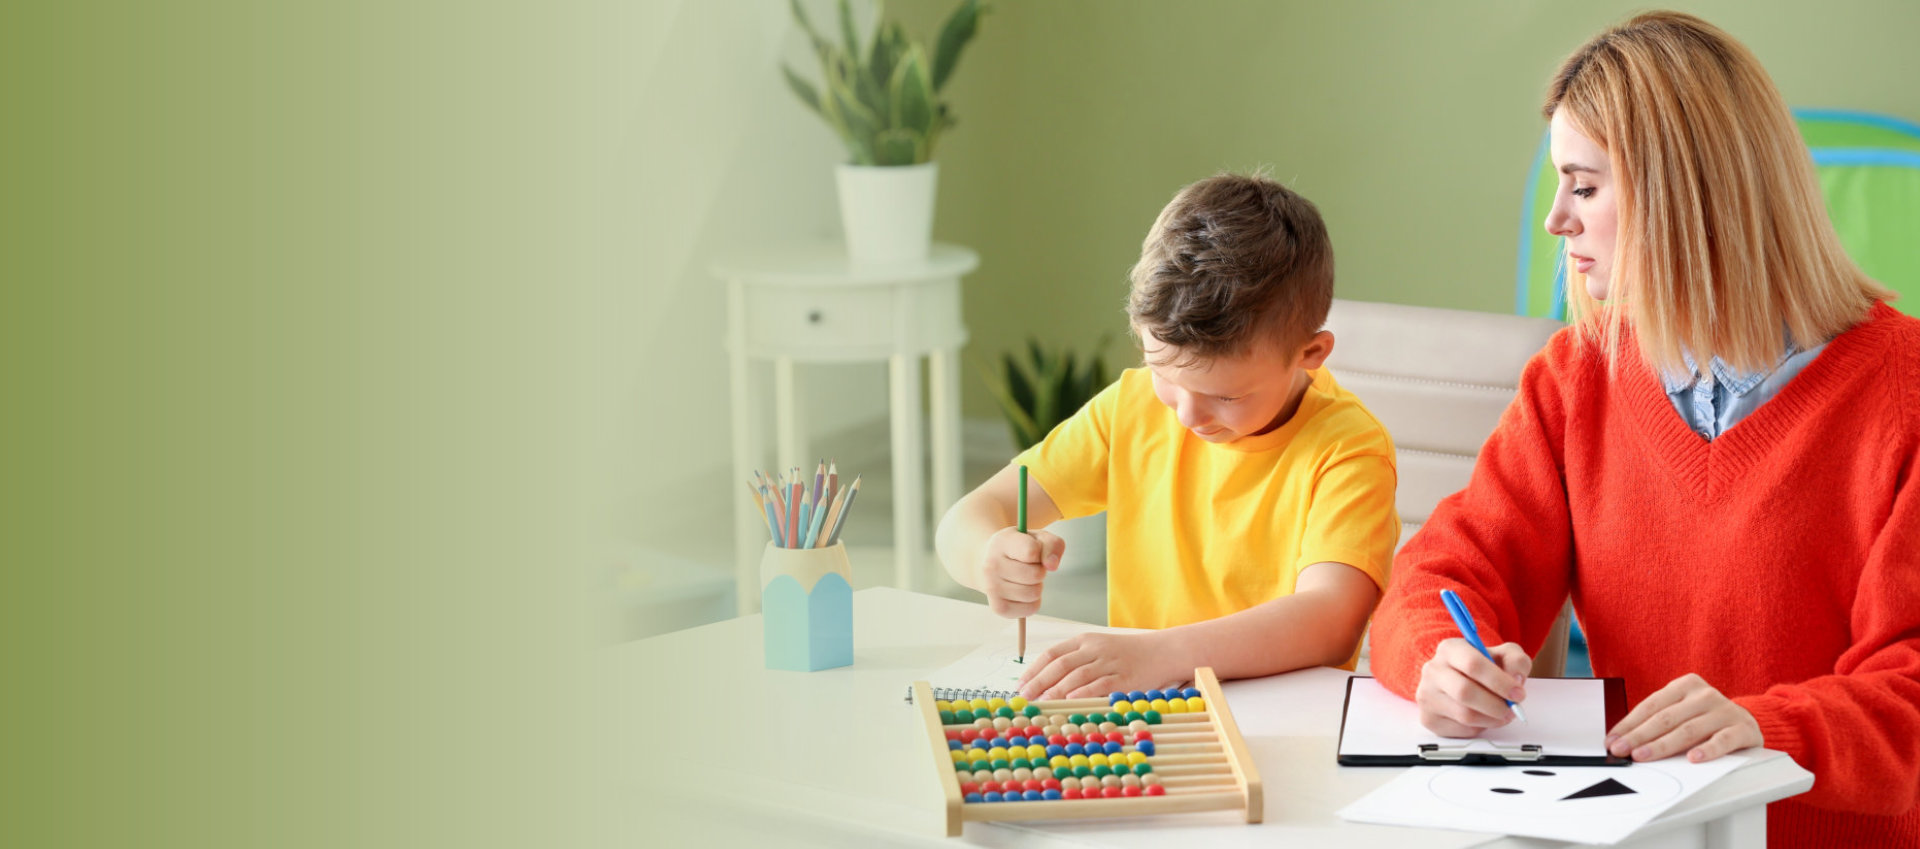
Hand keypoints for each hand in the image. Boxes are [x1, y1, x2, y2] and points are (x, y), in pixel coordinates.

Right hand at [975, 527, 1062, 618]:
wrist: (990, 561)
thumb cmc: (1019, 548)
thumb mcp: (1037, 538)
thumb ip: (1052, 545)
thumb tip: (1052, 565)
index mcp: (1002, 542)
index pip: (1031, 551)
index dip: (1041, 553)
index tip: (1035, 552)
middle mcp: (992, 565)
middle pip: (1035, 575)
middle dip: (1040, 571)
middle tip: (1030, 567)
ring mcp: (992, 588)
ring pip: (1034, 593)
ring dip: (1036, 586)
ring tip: (1025, 579)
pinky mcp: (998, 607)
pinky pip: (1031, 609)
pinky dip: (1033, 602)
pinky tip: (1022, 591)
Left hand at [1015, 630, 1182, 700]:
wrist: (1163, 651)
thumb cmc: (1127, 655)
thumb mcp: (1099, 650)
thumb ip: (1076, 662)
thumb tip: (1045, 684)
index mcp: (1085, 640)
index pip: (1053, 653)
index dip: (1034, 670)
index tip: (1021, 685)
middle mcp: (1095, 648)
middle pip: (1060, 664)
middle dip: (1039, 682)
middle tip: (1025, 697)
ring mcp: (1110, 662)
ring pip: (1077, 675)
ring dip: (1056, 690)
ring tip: (1042, 703)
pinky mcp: (1124, 678)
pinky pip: (1099, 685)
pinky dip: (1083, 693)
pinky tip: (1070, 701)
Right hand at [1414, 638, 1530, 736]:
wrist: (1458, 680)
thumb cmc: (1482, 668)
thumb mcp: (1503, 655)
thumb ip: (1516, 660)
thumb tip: (1515, 678)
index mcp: (1450, 649)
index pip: (1473, 664)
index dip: (1499, 682)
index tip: (1518, 693)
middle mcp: (1433, 670)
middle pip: (1465, 692)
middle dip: (1496, 705)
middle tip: (1512, 709)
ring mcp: (1427, 695)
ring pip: (1464, 715)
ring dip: (1491, 719)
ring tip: (1501, 714)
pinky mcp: (1429, 718)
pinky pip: (1461, 729)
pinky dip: (1479, 727)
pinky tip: (1483, 717)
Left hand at [1607, 673, 1761, 762]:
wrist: (1748, 722)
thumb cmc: (1706, 719)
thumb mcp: (1682, 711)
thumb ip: (1658, 721)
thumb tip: (1623, 740)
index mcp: (1685, 685)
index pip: (1651, 705)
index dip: (1629, 724)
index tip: (1611, 740)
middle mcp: (1704, 695)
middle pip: (1666, 718)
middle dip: (1639, 736)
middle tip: (1621, 750)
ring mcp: (1725, 710)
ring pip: (1689, 730)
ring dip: (1662, 745)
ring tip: (1643, 756)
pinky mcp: (1743, 729)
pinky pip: (1723, 740)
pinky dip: (1707, 750)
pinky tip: (1692, 758)